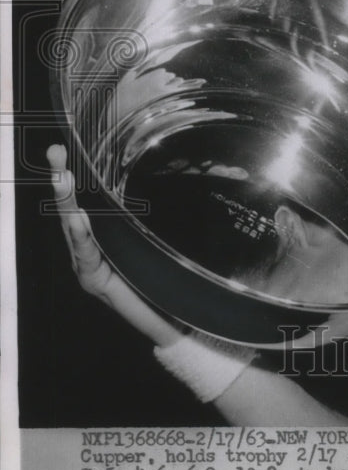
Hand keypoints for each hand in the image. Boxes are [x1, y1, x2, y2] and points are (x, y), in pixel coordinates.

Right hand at [46, 144, 183, 346]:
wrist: (171, 320)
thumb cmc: (164, 277)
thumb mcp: (154, 238)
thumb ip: (149, 217)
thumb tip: (164, 174)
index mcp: (101, 236)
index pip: (83, 200)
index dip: (74, 177)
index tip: (65, 150)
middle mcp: (89, 249)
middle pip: (71, 210)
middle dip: (61, 182)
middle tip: (55, 153)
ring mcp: (88, 266)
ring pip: (73, 230)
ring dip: (66, 202)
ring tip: (61, 176)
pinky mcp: (95, 282)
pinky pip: (87, 256)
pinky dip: (82, 238)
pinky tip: (78, 220)